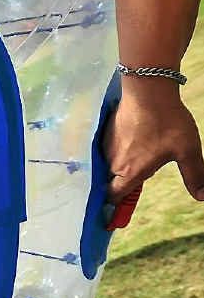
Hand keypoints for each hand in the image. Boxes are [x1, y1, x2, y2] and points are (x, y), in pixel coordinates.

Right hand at [104, 86, 203, 204]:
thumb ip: (194, 175)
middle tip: (137, 173)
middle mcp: (114, 165)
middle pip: (110, 182)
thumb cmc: (169, 123)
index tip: (121, 205)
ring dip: (119, 165)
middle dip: (121, 182)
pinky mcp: (103, 134)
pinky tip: (131, 139)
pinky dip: (116, 150)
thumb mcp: (188, 150)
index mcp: (131, 173)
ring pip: (108, 165)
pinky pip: (106, 150)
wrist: (148, 92)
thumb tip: (203, 197)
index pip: (115, 197)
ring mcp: (106, 149)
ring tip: (137, 153)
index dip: (117, 203)